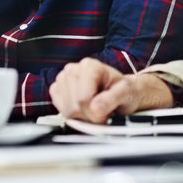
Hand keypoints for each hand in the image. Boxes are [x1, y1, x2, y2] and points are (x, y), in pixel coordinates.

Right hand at [50, 59, 172, 122]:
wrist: (119, 91)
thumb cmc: (123, 90)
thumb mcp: (125, 93)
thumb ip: (112, 99)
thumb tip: (95, 108)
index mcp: (89, 66)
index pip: (83, 99)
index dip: (96, 112)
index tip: (107, 112)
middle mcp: (73, 69)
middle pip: (74, 106)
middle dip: (89, 115)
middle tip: (102, 112)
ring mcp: (62, 79)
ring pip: (66, 111)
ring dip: (82, 117)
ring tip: (94, 109)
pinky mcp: (56, 89)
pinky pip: (60, 110)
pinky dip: (73, 115)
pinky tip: (84, 108)